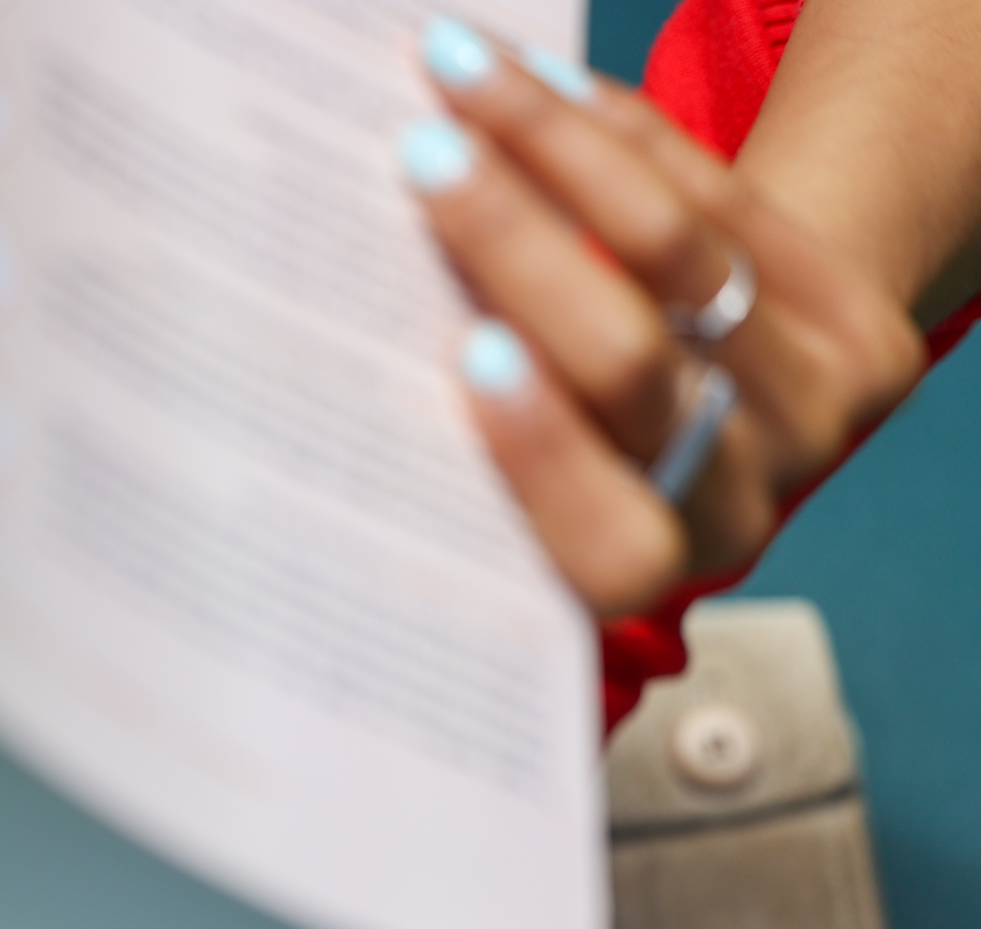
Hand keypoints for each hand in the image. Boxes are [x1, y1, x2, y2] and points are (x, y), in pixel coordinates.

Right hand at [402, 17, 926, 616]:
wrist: (735, 414)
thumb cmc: (568, 457)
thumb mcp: (518, 491)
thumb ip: (462, 453)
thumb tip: (333, 328)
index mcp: (628, 578)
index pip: (604, 537)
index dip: (543, 450)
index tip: (468, 351)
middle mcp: (736, 514)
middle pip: (637, 372)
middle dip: (523, 250)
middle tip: (425, 161)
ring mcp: (817, 425)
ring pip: (684, 264)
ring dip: (558, 152)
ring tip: (467, 80)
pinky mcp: (865, 341)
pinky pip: (731, 207)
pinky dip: (624, 138)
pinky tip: (539, 84)